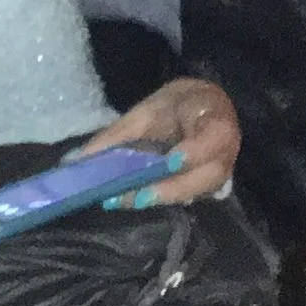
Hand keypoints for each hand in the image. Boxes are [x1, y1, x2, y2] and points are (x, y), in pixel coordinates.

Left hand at [81, 76, 239, 206]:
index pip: (213, 137)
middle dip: (171, 188)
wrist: (203, 108)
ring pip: (197, 192)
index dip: (194, 152)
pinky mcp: (206, 188)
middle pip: (207, 176)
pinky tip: (132, 200)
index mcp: (216, 121)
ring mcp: (220, 174)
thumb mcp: (150, 109)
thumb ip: (121, 134)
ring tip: (125, 200)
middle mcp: (225, 153)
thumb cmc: (178, 105)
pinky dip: (159, 198)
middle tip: (136, 196)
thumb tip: (80, 159)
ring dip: (161, 197)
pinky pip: (186, 197)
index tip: (169, 162)